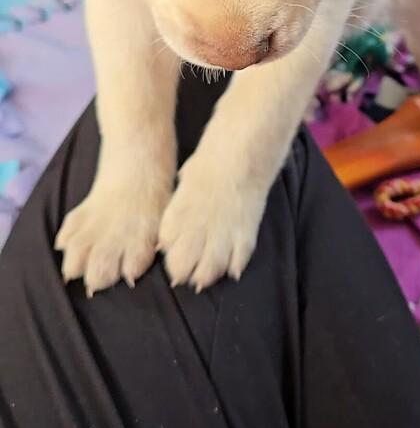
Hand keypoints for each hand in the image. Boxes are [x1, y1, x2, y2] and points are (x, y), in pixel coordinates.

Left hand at [158, 142, 267, 290]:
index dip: (170, 255)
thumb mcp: (186, 181)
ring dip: (206, 275)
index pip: (166, 249)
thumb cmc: (211, 161)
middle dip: (184, 272)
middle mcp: (196, 229)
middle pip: (182, 268)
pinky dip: (233, 268)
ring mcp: (221, 234)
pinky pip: (237, 263)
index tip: (176, 254)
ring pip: (208, 272)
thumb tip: (170, 232)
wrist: (243, 151)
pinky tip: (231, 267)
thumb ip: (178, 209)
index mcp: (177, 215)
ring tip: (207, 273)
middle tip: (190, 270)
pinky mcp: (245, 234)